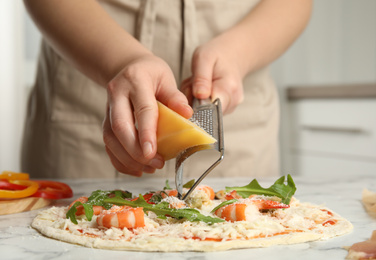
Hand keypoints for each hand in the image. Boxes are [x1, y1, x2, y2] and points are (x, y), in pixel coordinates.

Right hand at [103, 54, 192, 175]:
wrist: (128, 68)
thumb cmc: (151, 74)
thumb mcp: (166, 78)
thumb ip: (175, 97)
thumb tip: (187, 114)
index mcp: (135, 81)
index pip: (141, 110)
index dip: (146, 133)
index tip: (152, 152)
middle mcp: (117, 94)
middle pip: (119, 127)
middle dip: (135, 151)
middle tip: (156, 163)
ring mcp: (108, 109)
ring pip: (110, 139)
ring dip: (128, 158)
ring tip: (150, 168)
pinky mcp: (105, 121)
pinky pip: (108, 145)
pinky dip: (120, 161)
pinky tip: (137, 169)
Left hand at [181, 35, 244, 113]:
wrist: (232, 56)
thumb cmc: (217, 55)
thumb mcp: (204, 58)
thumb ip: (201, 78)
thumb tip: (200, 96)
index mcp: (229, 87)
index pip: (212, 108)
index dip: (197, 105)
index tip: (191, 92)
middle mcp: (233, 100)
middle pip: (206, 111)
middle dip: (193, 101)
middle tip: (193, 82)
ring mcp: (231, 107)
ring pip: (204, 112)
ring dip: (195, 101)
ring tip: (198, 84)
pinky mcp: (226, 110)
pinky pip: (207, 111)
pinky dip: (199, 103)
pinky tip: (202, 91)